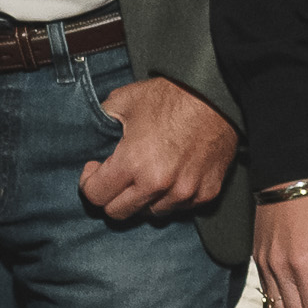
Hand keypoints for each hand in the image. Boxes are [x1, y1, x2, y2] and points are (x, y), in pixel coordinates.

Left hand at [78, 74, 238, 221]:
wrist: (218, 94)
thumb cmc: (172, 96)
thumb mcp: (124, 100)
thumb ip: (100, 123)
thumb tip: (90, 136)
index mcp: (134, 163)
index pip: (96, 196)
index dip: (89, 182)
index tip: (95, 169)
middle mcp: (159, 184)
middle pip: (119, 213)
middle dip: (111, 195)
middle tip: (116, 175)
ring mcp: (186, 192)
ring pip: (151, 212)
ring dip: (143, 198)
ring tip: (145, 173)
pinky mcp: (207, 193)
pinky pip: (179, 207)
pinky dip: (171, 196)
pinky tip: (170, 175)